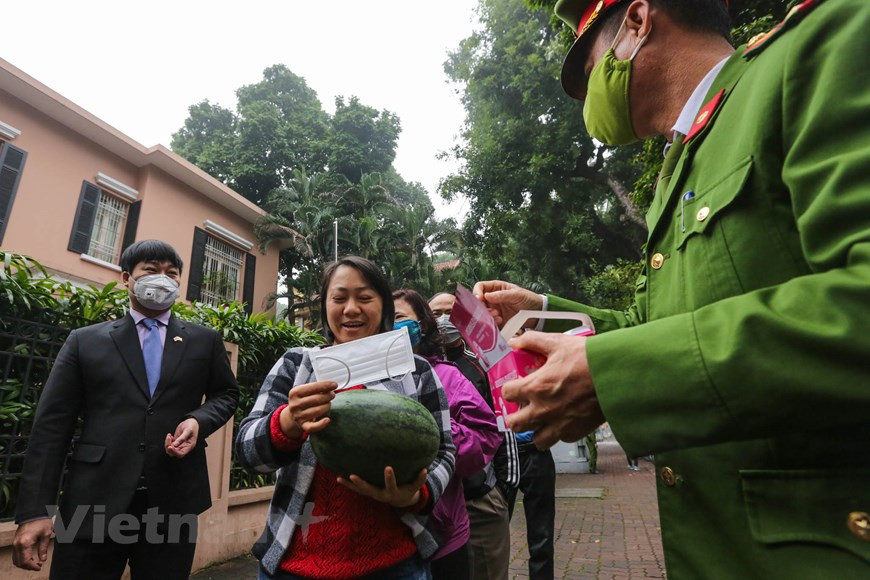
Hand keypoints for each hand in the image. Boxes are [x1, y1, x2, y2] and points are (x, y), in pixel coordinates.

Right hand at [12, 518, 52, 570]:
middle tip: (38, 566)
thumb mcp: (46, 534)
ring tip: (35, 563)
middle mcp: (17, 544)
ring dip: (24, 563)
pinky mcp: (15, 541)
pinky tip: (30, 557)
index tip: (39, 567)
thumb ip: (43, 548)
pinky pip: (15, 554)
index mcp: (25, 543)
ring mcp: (15, 543)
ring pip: (16, 559)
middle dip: (28, 567)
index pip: (25, 561)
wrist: (34, 512)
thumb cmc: (41, 521)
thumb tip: (43, 559)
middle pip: (19, 562)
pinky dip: (21, 558)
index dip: (32, 567)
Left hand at [165, 417, 198, 457]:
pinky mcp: (176, 442)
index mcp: (189, 446)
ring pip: (170, 450)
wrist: (191, 421)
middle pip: (174, 453)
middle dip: (169, 447)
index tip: (170, 446)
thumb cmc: (192, 426)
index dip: (174, 452)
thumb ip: (182, 438)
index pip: (181, 454)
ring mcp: (180, 445)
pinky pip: (170, 445)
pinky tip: (169, 435)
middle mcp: (184, 447)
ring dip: (167, 444)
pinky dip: (167, 442)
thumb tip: (175, 445)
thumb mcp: (188, 430)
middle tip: (169, 438)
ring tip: (169, 436)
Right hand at [280, 381, 336, 438]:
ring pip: (318, 411)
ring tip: (329, 403)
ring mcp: (298, 416)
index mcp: (294, 393)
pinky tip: (327, 419)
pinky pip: (313, 427)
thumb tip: (331, 387)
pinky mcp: (303, 426)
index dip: (325, 385)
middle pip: (316, 399)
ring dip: (327, 406)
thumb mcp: (305, 391)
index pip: (312, 387)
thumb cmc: (304, 400)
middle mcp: (295, 405)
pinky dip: (321, 424)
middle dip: (328, 396)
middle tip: (332, 395)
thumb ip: (316, 388)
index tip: (334, 385)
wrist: (294, 415)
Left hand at [338, 467, 427, 507]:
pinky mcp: (368, 493)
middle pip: (369, 490)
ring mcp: (373, 494)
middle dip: (361, 483)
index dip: (389, 478)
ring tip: (340, 477)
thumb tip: (426, 468)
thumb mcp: (415, 487)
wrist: (401, 501)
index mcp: (393, 492)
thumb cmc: (408, 490)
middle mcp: (381, 495)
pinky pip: (356, 490)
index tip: (388, 467)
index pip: (391, 485)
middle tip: (353, 475)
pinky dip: (348, 485)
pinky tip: (339, 477)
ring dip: (350, 485)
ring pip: (359, 491)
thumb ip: (419, 479)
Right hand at [472, 280, 542, 328]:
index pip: (480, 287)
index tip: (479, 299)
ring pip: (483, 313)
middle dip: (482, 307)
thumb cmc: (529, 299)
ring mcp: (495, 310)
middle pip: (479, 302)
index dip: (477, 292)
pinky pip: (490, 322)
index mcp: (496, 288)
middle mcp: (493, 299)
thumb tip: (486, 296)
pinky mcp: (498, 320)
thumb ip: (502, 295)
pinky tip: (500, 321)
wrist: (538, 313)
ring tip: (498, 316)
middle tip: (490, 310)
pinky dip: (492, 322)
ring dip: (488, 315)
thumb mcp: (516, 294)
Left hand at [502, 331, 604, 449]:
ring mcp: (560, 424)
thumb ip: (533, 341)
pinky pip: (560, 440)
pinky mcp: (577, 432)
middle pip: (515, 424)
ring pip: (537, 440)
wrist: (618, 375)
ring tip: (540, 420)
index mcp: (536, 387)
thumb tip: (516, 341)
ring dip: (535, 430)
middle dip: (514, 417)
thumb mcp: (558, 343)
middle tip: (520, 409)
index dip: (508, 389)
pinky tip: (561, 420)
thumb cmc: (588, 358)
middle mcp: (544, 410)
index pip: (507, 394)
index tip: (514, 386)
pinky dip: (558, 432)